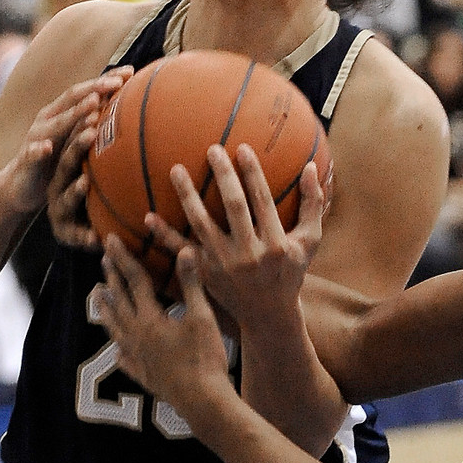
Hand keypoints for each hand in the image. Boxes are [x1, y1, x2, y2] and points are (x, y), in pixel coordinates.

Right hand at [0, 69, 131, 220]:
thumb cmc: (57, 162)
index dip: (107, 80)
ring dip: (75, 115)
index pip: (87, 92)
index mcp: (62, 114)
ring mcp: (37, 138)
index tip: (130, 72)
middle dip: (94, 89)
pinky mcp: (26, 161)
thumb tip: (131, 113)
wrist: (22, 186)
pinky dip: (39, 150)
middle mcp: (49, 121)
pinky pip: (32, 154)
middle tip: (115, 82)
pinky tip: (47, 147)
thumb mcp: (78, 142)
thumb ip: (98, 125)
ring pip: (57, 125)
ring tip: (93, 105)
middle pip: (72, 100)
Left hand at [96, 234, 234, 424]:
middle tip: (104, 260)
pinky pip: (124, 359)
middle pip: (119, 302)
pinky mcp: (143, 375)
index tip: (110, 240)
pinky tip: (117, 351)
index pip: (134, 281)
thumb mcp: (201, 316)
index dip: (123, 258)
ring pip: (115, 329)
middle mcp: (137, 336)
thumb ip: (191, 283)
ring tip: (97, 297)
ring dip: (106, 310)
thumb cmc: (205, 357)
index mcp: (150, 318)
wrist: (202, 400)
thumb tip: (185, 250)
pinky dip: (119, 350)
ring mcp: (137, 357)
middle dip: (111, 278)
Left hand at [160, 144, 324, 328]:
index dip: (253, 174)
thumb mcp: (310, 241)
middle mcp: (250, 255)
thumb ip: (313, 204)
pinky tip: (149, 216)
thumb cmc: (290, 270)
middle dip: (223, 177)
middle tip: (212, 149)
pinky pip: (180, 251)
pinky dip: (164, 235)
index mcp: (276, 244)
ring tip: (176, 170)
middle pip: (235, 208)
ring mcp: (225, 266)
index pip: (263, 201)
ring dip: (187, 196)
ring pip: (202, 225)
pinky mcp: (206, 275)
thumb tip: (310, 168)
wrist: (269, 314)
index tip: (241, 148)